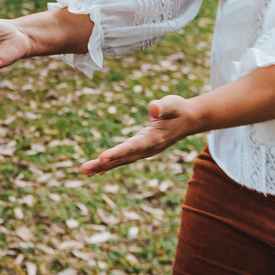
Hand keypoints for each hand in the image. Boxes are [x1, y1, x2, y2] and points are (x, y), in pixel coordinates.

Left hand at [80, 95, 194, 176]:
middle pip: (123, 157)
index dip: (119, 152)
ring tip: (84, 171)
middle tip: (84, 169)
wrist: (190, 120)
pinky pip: (124, 159)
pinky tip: (97, 171)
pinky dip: (110, 164)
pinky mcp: (141, 150)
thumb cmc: (179, 109)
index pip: (134, 146)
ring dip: (103, 166)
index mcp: (154, 138)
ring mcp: (145, 151)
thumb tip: (153, 107)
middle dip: (104, 164)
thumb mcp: (173, 103)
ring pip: (122, 161)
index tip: (103, 157)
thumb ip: (163, 106)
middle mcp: (148, 148)